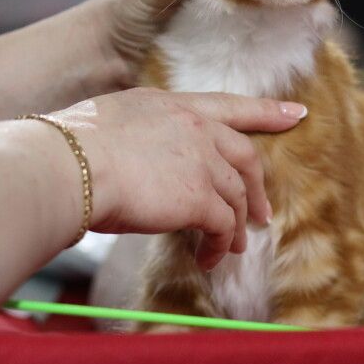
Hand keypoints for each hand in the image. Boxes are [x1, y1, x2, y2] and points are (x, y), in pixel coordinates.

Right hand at [42, 87, 307, 268]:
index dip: (266, 111)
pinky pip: (222, 226)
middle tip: (262, 212)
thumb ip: (141, 136)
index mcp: (172, 105)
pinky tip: (210, 258)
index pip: (230, 105)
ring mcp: (202, 162)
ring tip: (231, 248)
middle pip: (245, 155)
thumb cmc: (69, 150)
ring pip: (236, 195)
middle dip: (258, 185)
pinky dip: (220, 244)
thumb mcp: (111, 123)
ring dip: (235, 225)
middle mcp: (195, 128)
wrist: (67, 167)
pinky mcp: (200, 199)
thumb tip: (137, 161)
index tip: (296, 114)